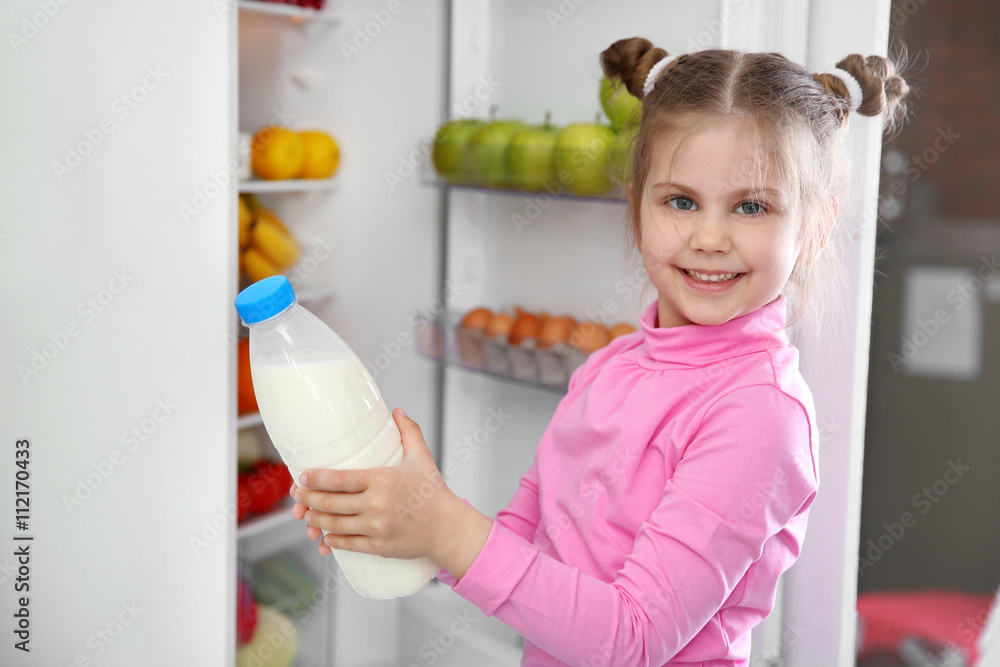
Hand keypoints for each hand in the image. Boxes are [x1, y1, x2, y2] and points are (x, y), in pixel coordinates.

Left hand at [289, 408, 492, 577]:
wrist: (448, 528)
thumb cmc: (434, 493)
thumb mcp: (422, 458)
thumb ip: (409, 432)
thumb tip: (397, 411)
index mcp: (382, 480)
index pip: (339, 478)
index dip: (316, 478)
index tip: (303, 477)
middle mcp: (375, 504)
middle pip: (330, 503)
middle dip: (308, 499)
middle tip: (299, 495)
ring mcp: (375, 527)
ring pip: (334, 524)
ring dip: (316, 519)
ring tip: (307, 514)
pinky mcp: (378, 546)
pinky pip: (348, 544)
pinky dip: (332, 540)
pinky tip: (324, 536)